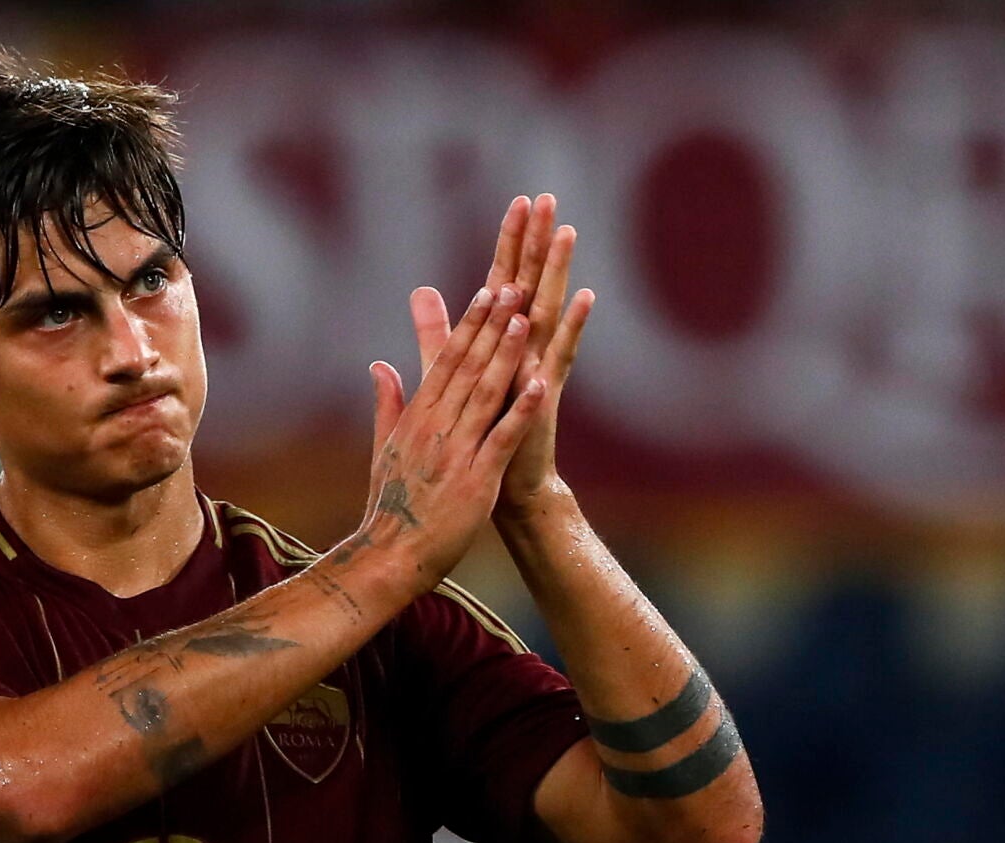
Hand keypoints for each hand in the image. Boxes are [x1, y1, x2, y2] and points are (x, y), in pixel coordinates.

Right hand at [361, 283, 546, 591]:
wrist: (391, 557)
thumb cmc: (390, 507)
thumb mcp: (383, 449)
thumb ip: (387, 405)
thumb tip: (380, 366)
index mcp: (417, 418)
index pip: (445, 361)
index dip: (468, 325)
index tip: (487, 291)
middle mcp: (435, 427)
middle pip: (467, 366)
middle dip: (492, 325)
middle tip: (514, 286)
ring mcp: (456, 452)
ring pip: (485, 394)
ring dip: (506, 354)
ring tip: (526, 319)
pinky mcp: (477, 480)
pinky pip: (502, 438)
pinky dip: (520, 409)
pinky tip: (540, 382)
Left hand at [408, 194, 593, 517]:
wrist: (507, 483)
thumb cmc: (480, 429)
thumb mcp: (451, 371)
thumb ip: (437, 331)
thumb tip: (420, 291)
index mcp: (500, 339)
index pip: (505, 279)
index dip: (510, 242)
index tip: (519, 201)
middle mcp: (525, 346)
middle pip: (531, 282)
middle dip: (536, 241)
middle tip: (547, 198)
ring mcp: (538, 366)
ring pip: (548, 308)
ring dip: (557, 270)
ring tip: (566, 231)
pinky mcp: (545, 393)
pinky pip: (560, 354)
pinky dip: (571, 326)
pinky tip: (584, 296)